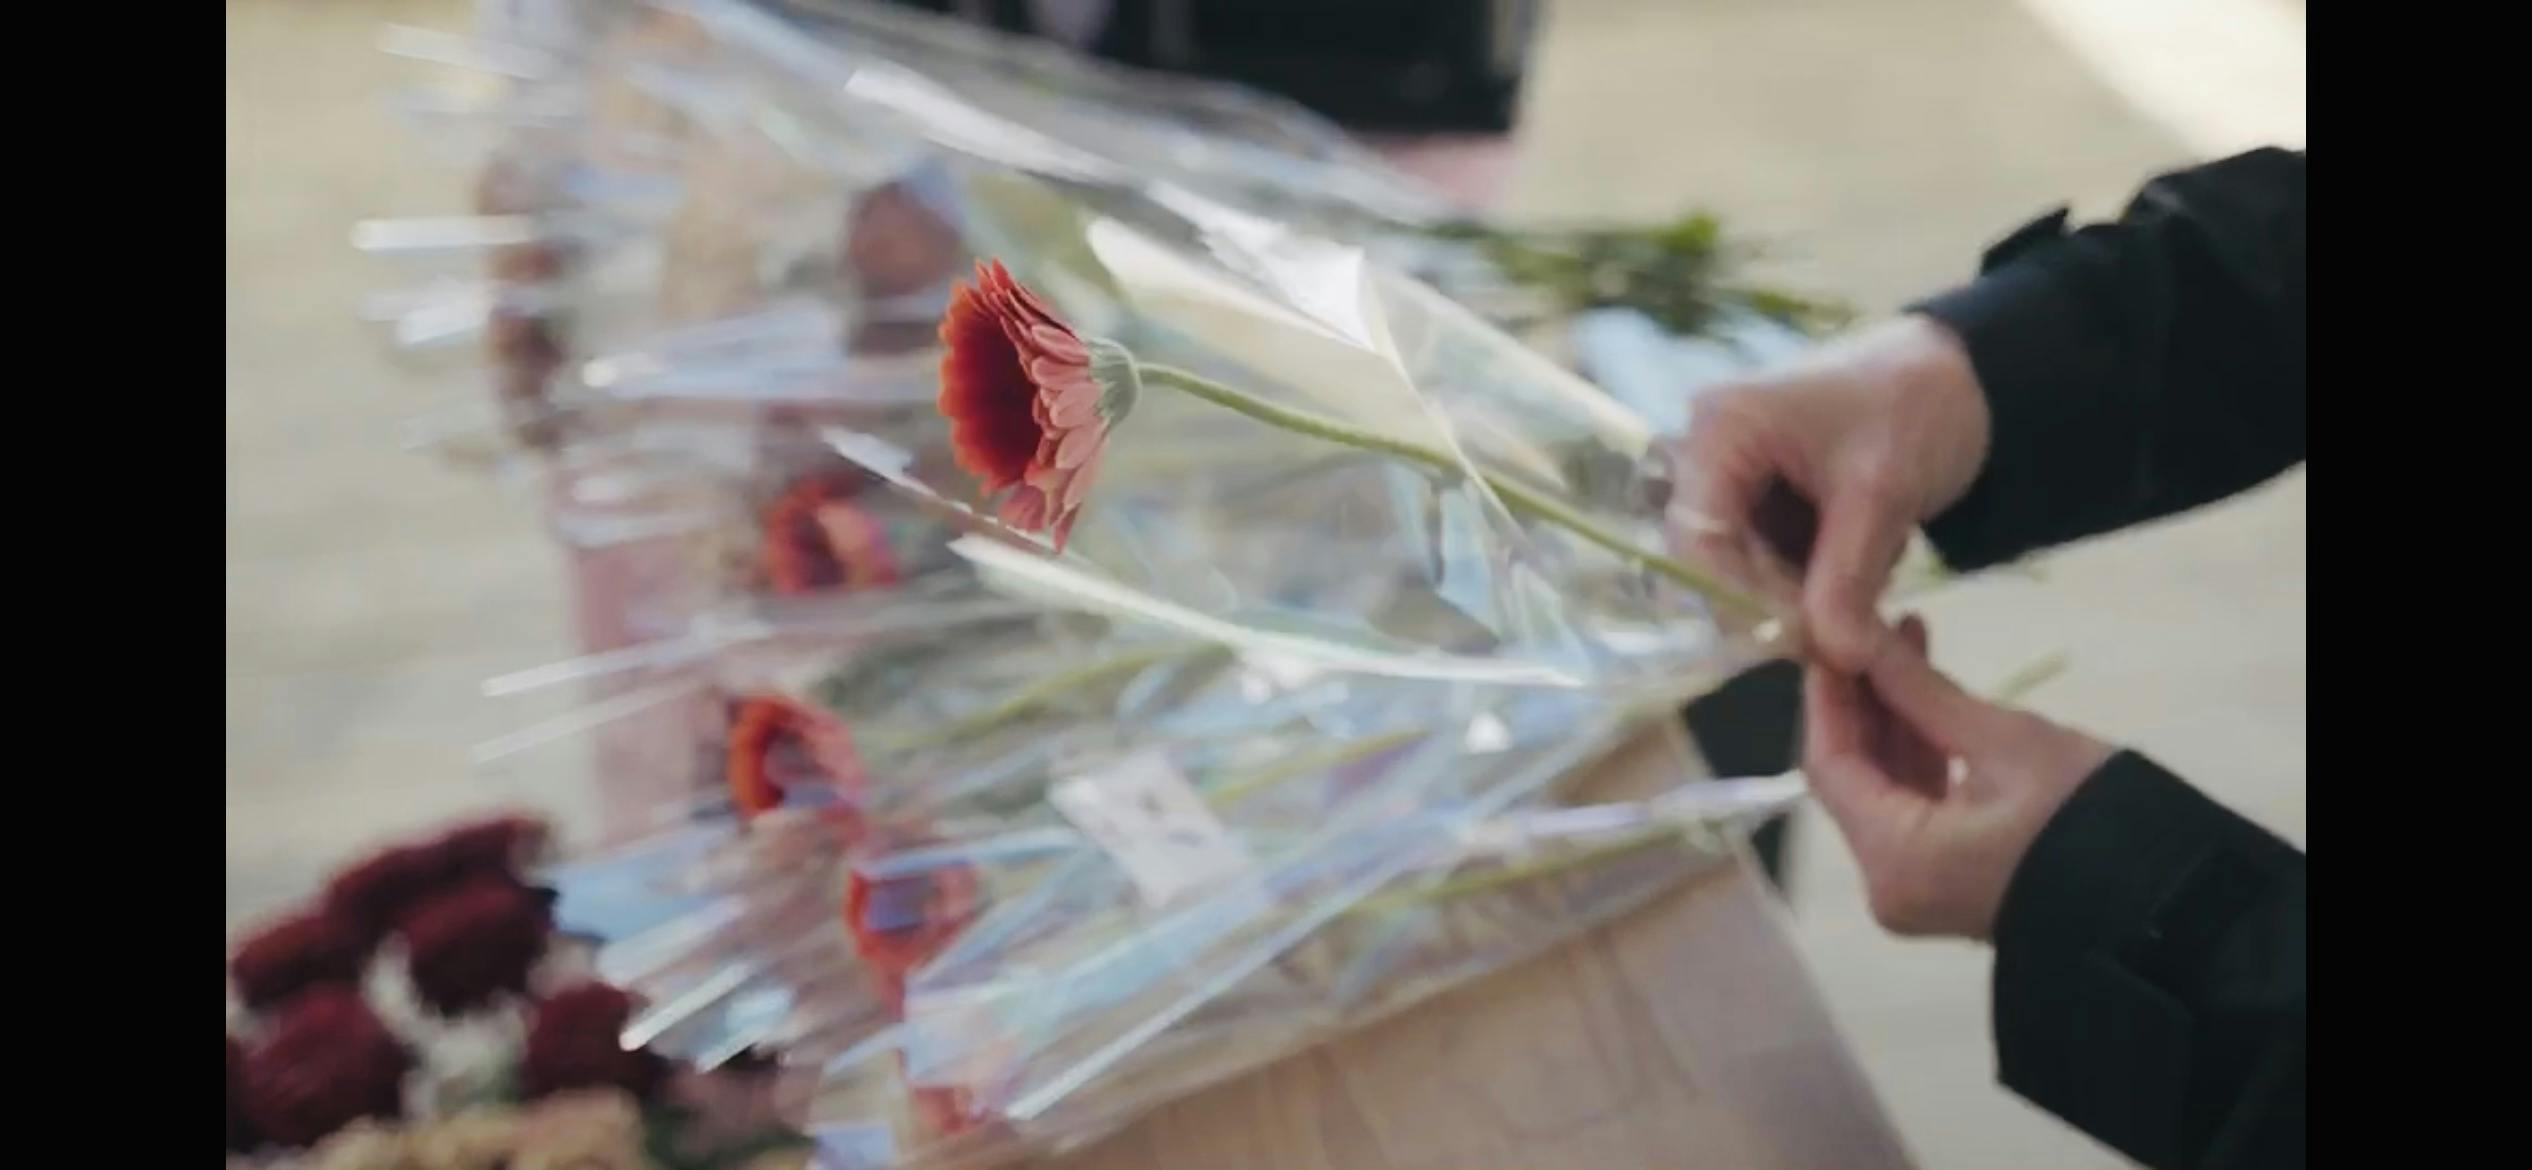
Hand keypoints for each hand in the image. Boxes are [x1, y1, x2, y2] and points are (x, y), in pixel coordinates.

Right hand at [1662, 316, 1991, 670]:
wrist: (1960, 377)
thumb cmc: (1915, 408)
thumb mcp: (1882, 495)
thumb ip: (1848, 582)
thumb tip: (1838, 660)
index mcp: (1721, 431)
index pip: (1697, 540)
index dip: (1743, 599)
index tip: (1807, 639)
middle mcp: (1707, 454)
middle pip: (1712, 561)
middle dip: (1779, 603)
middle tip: (1846, 632)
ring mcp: (1733, 479)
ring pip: (1744, 571)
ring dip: (1804, 594)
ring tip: (1874, 574)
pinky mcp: (1761, 501)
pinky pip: (1769, 563)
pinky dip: (1817, 579)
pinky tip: (1869, 558)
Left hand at [1802, 616, 2113, 938]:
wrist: (2169, 901)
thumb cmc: (2090, 818)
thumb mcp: (2004, 741)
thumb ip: (1920, 690)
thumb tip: (1860, 635)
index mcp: (1894, 859)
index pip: (1829, 764)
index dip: (1826, 694)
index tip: (1830, 631)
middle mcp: (1889, 884)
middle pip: (1851, 778)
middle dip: (1862, 700)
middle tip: (1874, 626)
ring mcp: (1917, 890)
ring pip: (1882, 790)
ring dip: (1892, 721)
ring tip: (1906, 641)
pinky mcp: (1947, 883)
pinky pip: (1913, 812)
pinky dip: (1918, 757)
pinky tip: (1928, 696)